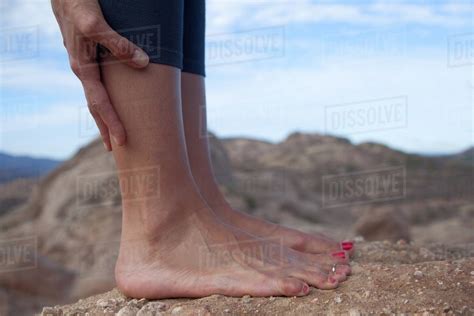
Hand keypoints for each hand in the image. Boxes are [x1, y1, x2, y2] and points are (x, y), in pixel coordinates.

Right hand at [51, 0, 148, 149]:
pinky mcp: (91, 55)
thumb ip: (118, 45)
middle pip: (96, 106)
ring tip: (115, 130)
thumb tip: (143, 64)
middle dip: (106, 127)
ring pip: (97, 95)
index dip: (111, 123)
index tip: (121, 142)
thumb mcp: (96, 24)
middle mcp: (83, 69)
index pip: (99, 104)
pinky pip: (101, 82)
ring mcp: (86, 63)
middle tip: (116, 148)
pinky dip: (108, 96)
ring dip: (106, 114)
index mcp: (83, 68)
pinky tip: (115, 99)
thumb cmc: (78, 4)